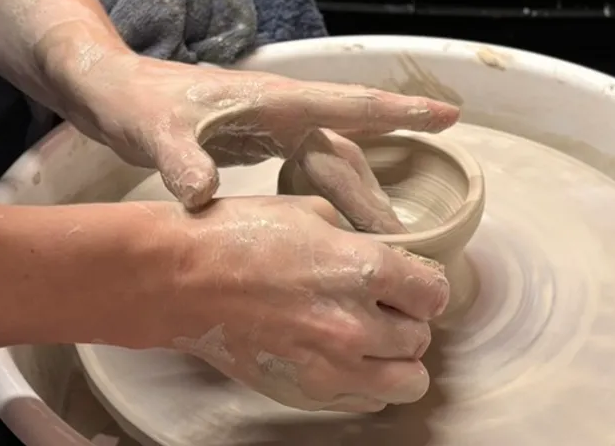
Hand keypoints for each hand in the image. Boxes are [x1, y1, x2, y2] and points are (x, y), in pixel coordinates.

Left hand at [44, 48, 459, 233]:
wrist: (110, 93)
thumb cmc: (136, 102)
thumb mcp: (155, 130)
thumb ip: (181, 160)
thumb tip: (203, 194)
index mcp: (272, 102)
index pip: (347, 105)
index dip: (399, 112)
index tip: (449, 116)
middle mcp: (282, 114)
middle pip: (347, 155)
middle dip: (378, 198)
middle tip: (408, 250)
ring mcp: (272, 129)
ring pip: (332, 168)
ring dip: (356, 205)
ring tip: (380, 253)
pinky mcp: (259, 143)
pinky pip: (309, 174)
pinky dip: (327, 203)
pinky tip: (329, 233)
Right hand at [159, 196, 448, 411]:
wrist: (179, 280)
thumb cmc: (238, 236)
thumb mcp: (311, 212)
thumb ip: (362, 239)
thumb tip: (392, 257)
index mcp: (362, 269)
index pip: (435, 293)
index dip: (424, 286)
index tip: (409, 283)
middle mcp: (355, 324)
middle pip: (421, 339)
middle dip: (407, 320)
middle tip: (381, 306)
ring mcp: (330, 366)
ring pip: (408, 382)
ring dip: (396, 360)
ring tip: (370, 340)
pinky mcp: (307, 392)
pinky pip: (366, 401)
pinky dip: (365, 383)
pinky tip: (342, 357)